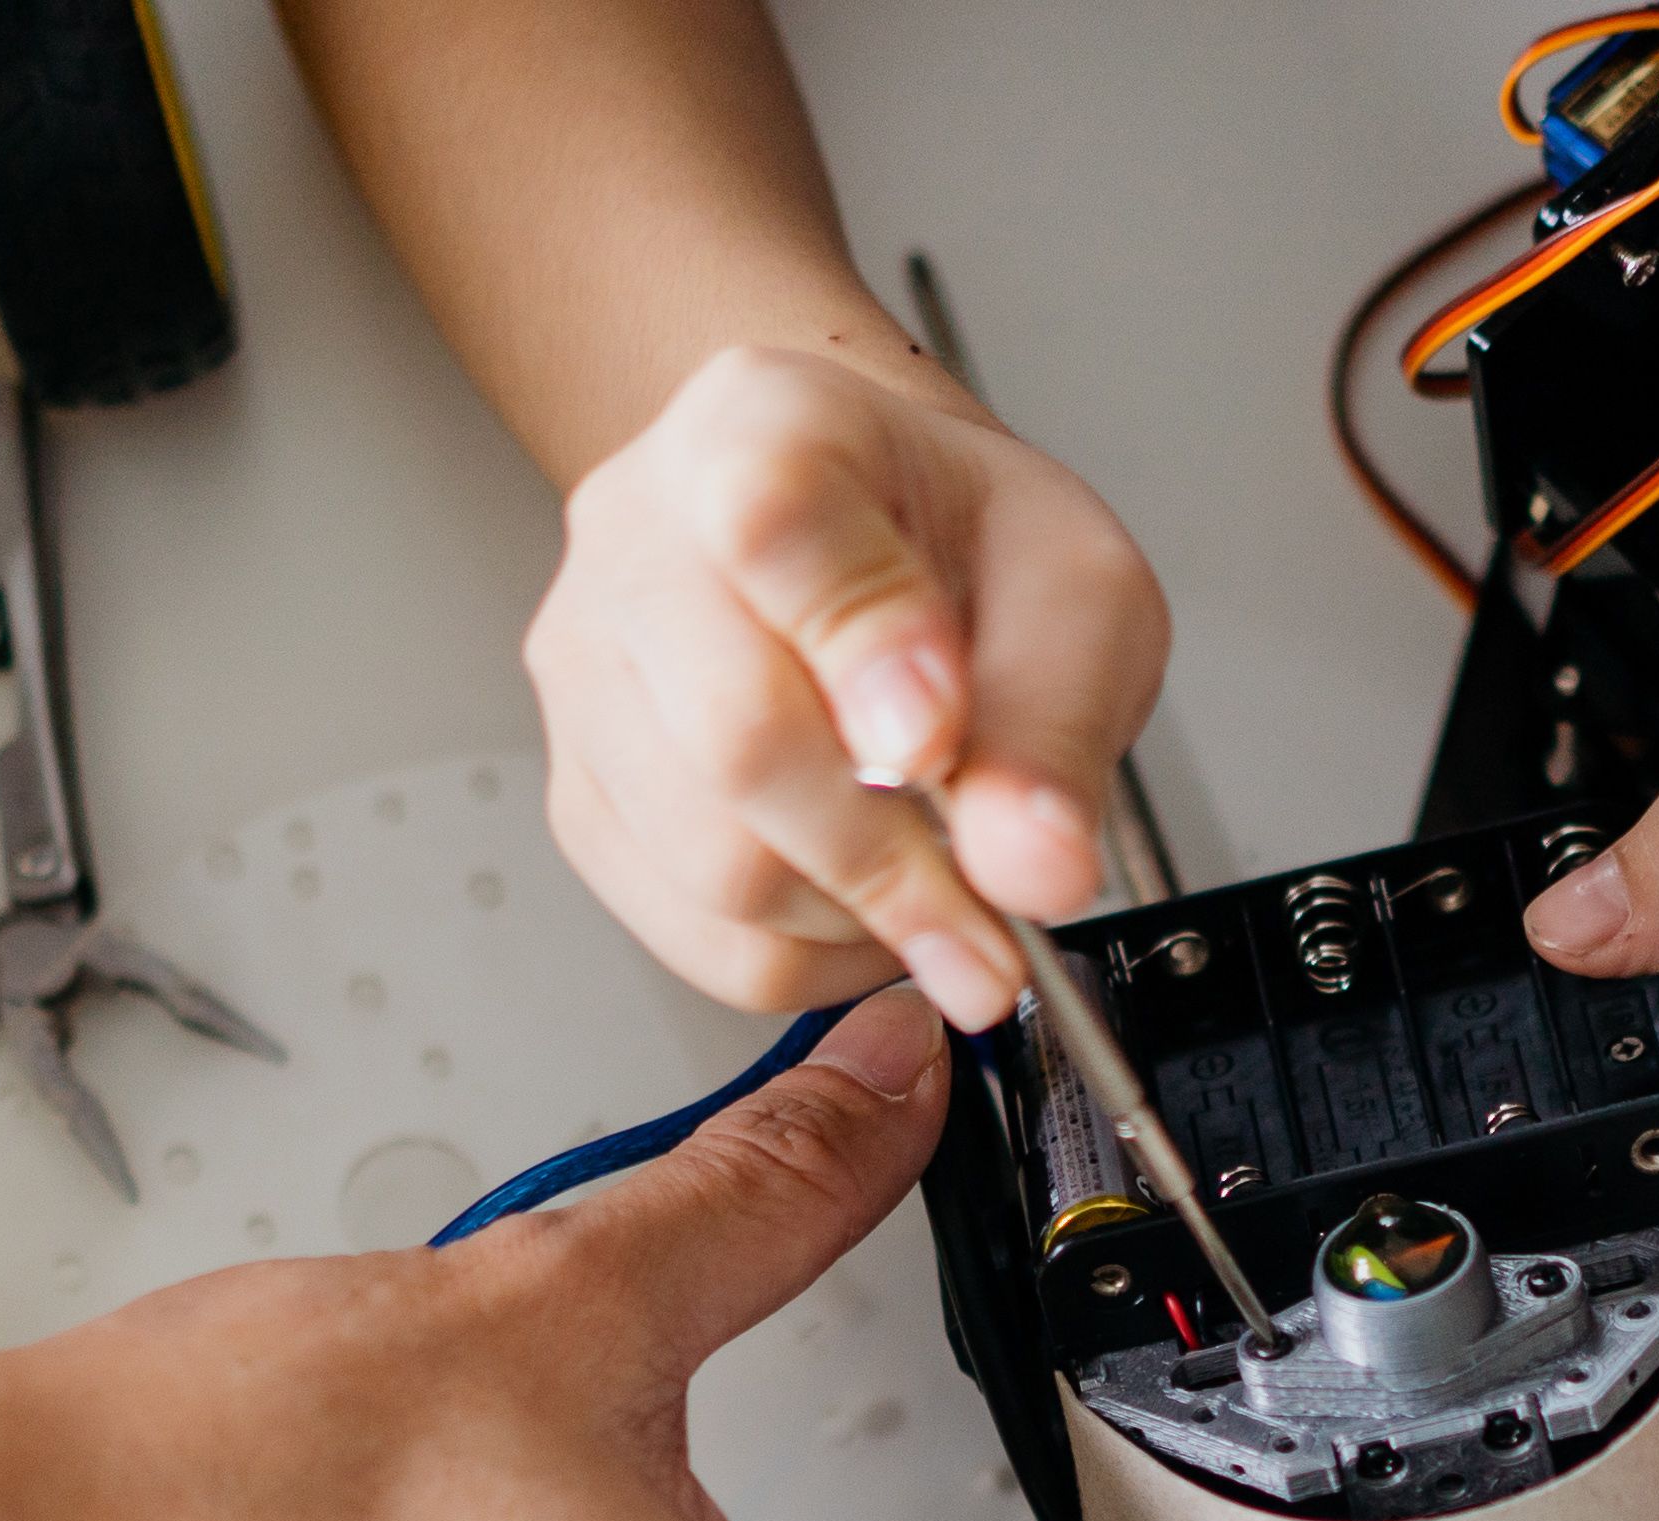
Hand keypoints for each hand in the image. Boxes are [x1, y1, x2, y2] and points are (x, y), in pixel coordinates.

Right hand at [528, 343, 1170, 1029]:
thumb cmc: (966, 549)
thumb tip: (1029, 868)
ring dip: (858, 917)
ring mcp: (589, 674)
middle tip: (995, 913)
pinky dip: (808, 956)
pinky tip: (870, 908)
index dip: (865, 653)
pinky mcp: (585, 795)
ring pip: (711, 862)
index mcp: (759, 425)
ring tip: (945, 893)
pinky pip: (694, 932)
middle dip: (889, 860)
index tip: (942, 740)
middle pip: (733, 737)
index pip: (773, 521)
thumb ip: (1057, 726)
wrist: (889, 554)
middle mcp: (637, 539)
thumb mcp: (1072, 594)